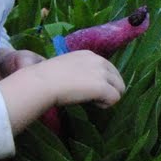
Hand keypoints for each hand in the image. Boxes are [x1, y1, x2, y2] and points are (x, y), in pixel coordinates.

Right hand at [0, 50, 126, 133]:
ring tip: (91, 101)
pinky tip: (92, 104)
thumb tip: (85, 83)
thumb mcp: (65, 67)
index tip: (86, 89)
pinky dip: (105, 105)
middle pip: (117, 79)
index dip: (101, 82)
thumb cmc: (46, 79)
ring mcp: (102, 73)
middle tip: (91, 98)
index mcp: (89, 55)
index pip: (108, 69)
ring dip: (107, 97)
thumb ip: (79, 70)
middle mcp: (99, 60)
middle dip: (108, 90)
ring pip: (119, 89)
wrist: (40, 83)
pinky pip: (115, 99)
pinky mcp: (102, 86)